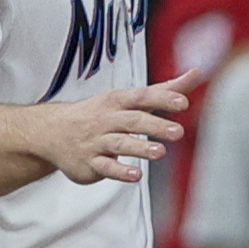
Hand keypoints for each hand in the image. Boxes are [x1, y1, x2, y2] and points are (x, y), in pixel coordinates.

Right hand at [31, 67, 201, 184]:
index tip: (183, 102)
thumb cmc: (100, 113)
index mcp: (118, 102)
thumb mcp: (129, 99)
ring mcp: (97, 141)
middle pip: (133, 120)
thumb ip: (164, 90)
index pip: (142, 97)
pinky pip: (105, 167)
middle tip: (179, 133)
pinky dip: (119, 171)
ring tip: (160, 152)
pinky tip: (135, 175)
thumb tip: (196, 73)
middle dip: (155, 126)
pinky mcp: (90, 163)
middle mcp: (107, 119)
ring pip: (119, 143)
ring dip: (140, 148)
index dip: (162, 99)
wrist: (52, 132)